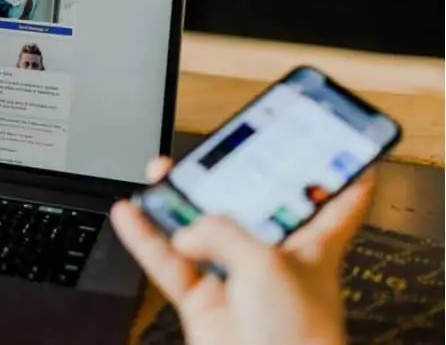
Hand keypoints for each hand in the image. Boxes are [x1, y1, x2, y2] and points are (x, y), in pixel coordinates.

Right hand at [111, 157, 372, 344]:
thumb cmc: (298, 336)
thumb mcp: (266, 262)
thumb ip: (222, 232)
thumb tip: (187, 233)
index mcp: (311, 246)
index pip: (336, 202)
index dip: (340, 172)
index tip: (336, 145)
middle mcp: (272, 259)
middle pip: (248, 208)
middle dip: (228, 180)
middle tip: (211, 154)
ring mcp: (234, 280)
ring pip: (199, 231)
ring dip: (176, 205)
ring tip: (161, 176)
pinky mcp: (203, 301)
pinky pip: (167, 263)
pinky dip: (146, 239)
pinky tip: (131, 215)